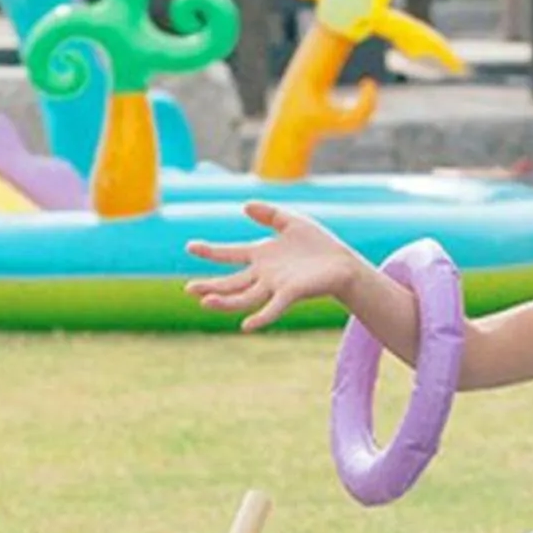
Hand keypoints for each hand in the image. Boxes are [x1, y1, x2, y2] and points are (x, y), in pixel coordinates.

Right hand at [183, 201, 371, 330]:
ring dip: (225, 302)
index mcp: (261, 256)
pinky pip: (273, 308)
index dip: (211, 252)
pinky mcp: (291, 293)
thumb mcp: (291, 222)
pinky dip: (260, 317)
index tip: (190, 247)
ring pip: (244, 297)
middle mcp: (264, 274)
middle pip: (231, 282)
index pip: (230, 254)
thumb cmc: (319, 245)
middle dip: (210, 286)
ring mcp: (275, 285)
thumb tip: (245, 206)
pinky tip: (246, 326)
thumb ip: (269, 214)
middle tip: (188, 289)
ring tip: (205, 303)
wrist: (344, 264)